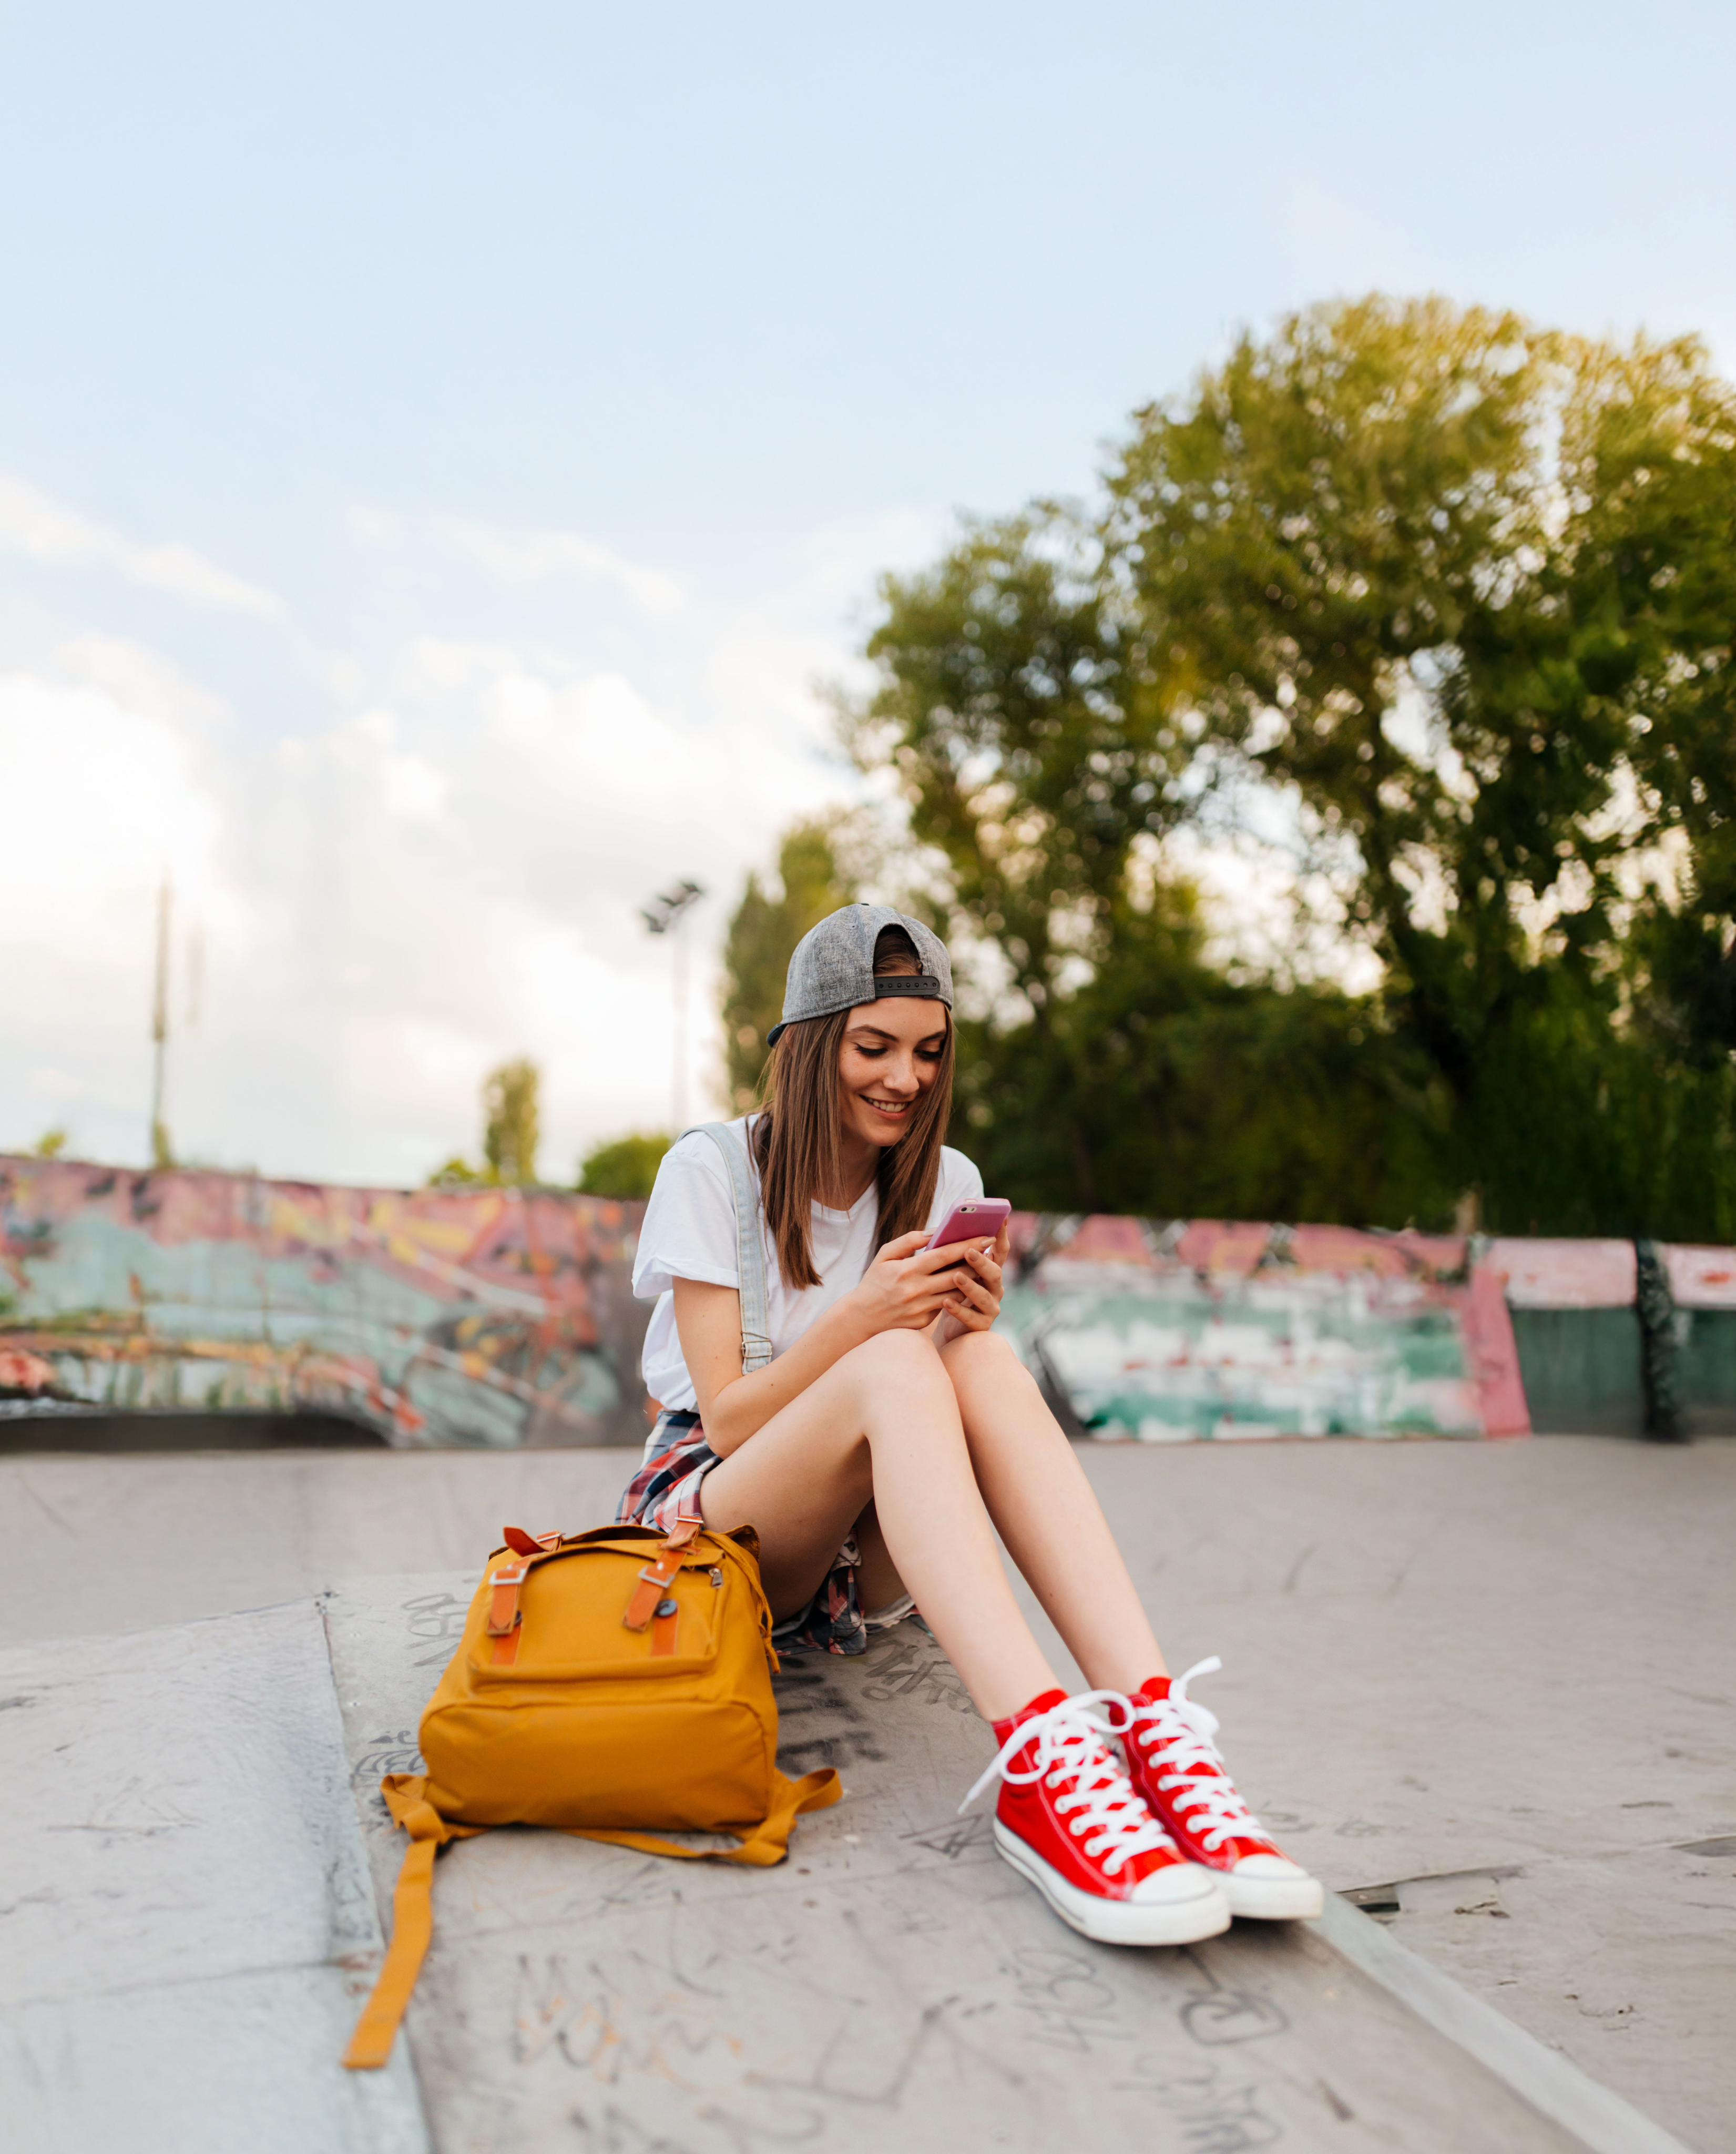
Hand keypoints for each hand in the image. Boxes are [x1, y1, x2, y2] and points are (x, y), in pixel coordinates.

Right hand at [849, 1229, 997, 1335]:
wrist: (861, 1318)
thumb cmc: (874, 1281)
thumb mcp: (885, 1255)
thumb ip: (909, 1241)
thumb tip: (935, 1231)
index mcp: (907, 1271)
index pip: (944, 1255)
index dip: (967, 1245)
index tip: (986, 1237)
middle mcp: (916, 1291)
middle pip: (957, 1274)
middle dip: (977, 1261)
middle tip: (992, 1250)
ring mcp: (922, 1308)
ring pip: (957, 1292)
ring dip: (973, 1279)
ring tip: (984, 1266)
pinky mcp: (924, 1321)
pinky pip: (947, 1305)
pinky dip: (959, 1294)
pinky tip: (968, 1283)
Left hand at [935, 1220, 1006, 1333]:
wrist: (944, 1326)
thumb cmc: (946, 1289)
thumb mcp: (949, 1268)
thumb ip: (952, 1253)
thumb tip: (945, 1230)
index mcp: (989, 1269)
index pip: (1000, 1250)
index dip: (1001, 1235)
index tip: (1001, 1218)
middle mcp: (995, 1287)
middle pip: (995, 1272)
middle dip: (982, 1261)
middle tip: (968, 1250)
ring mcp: (990, 1307)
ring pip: (985, 1296)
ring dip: (971, 1285)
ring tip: (956, 1276)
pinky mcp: (981, 1325)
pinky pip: (971, 1318)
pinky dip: (959, 1309)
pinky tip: (945, 1301)